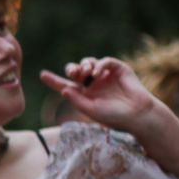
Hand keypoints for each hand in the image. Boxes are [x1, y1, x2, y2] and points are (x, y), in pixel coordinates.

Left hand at [38, 58, 164, 137]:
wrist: (137, 114)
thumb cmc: (114, 116)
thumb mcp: (91, 110)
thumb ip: (77, 100)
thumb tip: (63, 90)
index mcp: (84, 95)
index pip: (65, 85)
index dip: (54, 80)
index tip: (42, 75)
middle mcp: (93, 84)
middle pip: (76, 71)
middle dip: (72, 69)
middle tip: (74, 73)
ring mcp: (105, 75)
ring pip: (88, 63)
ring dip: (84, 65)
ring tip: (87, 73)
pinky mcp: (118, 69)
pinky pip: (105, 61)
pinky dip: (99, 64)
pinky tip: (97, 73)